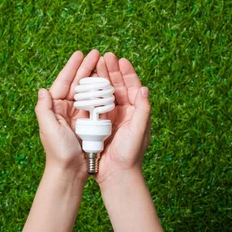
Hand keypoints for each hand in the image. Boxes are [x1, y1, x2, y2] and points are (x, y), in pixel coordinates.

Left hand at [35, 49, 100, 183]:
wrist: (70, 173)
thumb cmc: (58, 152)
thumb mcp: (48, 129)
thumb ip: (44, 110)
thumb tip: (43, 90)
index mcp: (54, 108)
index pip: (63, 82)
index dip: (71, 67)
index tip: (80, 54)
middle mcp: (65, 109)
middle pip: (76, 83)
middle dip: (86, 67)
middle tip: (96, 53)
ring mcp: (78, 115)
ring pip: (87, 90)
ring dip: (94, 76)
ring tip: (103, 63)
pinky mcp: (88, 123)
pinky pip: (95, 103)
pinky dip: (101, 92)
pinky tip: (108, 83)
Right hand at [94, 52, 150, 187]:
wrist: (116, 175)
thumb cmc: (130, 155)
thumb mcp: (139, 131)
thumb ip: (143, 111)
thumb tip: (144, 89)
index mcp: (137, 112)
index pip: (133, 87)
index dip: (127, 72)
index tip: (120, 59)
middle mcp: (125, 112)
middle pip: (118, 86)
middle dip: (112, 70)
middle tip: (105, 56)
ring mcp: (112, 117)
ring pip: (107, 92)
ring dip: (102, 78)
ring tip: (95, 64)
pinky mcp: (100, 123)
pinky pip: (96, 103)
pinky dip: (92, 92)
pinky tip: (87, 83)